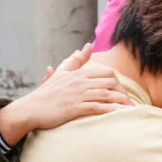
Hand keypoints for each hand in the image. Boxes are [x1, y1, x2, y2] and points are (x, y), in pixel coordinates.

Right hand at [0, 46, 130, 144]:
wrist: (30, 109)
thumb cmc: (46, 94)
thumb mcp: (61, 73)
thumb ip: (76, 60)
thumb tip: (87, 46)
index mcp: (78, 74)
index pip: (107, 73)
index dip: (118, 83)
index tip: (121, 94)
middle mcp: (80, 82)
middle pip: (110, 83)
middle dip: (123, 93)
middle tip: (129, 104)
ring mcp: (77, 95)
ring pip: (106, 95)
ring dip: (121, 103)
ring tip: (131, 111)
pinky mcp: (74, 108)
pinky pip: (97, 107)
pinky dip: (111, 111)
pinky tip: (120, 115)